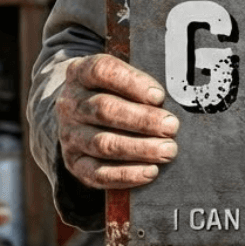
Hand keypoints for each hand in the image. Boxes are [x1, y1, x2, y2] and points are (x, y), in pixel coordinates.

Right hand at [55, 54, 179, 189]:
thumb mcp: (122, 74)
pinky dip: (126, 175)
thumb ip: (141, 76)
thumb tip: (175, 87)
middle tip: (172, 126)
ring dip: (140, 149)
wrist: (80, 115)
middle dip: (143, 120)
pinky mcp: (74, 163)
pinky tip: (151, 171)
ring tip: (168, 150)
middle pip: (104, 109)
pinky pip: (97, 173)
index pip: (102, 71)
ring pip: (103, 143)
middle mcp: (71, 103)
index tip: (159, 96)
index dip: (132, 82)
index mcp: (81, 72)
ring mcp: (69, 135)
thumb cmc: (114, 90)